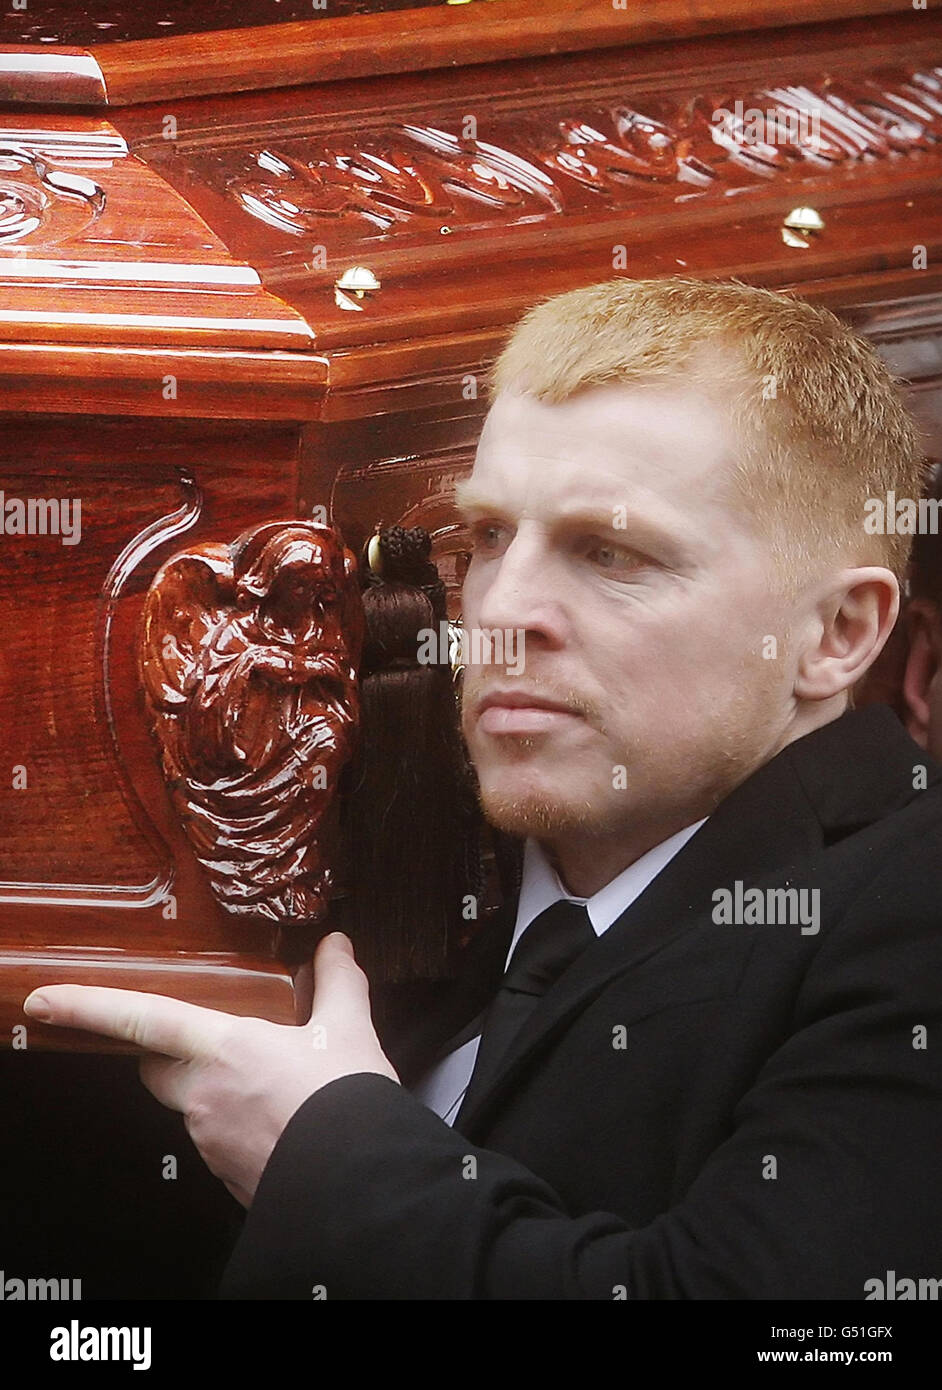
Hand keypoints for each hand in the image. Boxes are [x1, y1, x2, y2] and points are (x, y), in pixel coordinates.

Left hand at [22, 932, 397, 1206]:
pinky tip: (280, 1117)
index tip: (44, 1001)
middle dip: (171, 1051)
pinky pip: (216, 1138)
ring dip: (215, 1088)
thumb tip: (336, 945)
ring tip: (274, 1082)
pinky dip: (238, 1122)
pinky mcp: (226, 1174)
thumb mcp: (349, 1029)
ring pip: (191, 1104)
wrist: (360, 1186)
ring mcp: (209, 1141)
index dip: (88, 1006)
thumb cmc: (347, 1107)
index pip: (140, 1020)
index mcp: (223, 1050)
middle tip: (211, 1037)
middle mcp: (203, 1096)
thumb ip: (337, 981)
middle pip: (157, 1067)